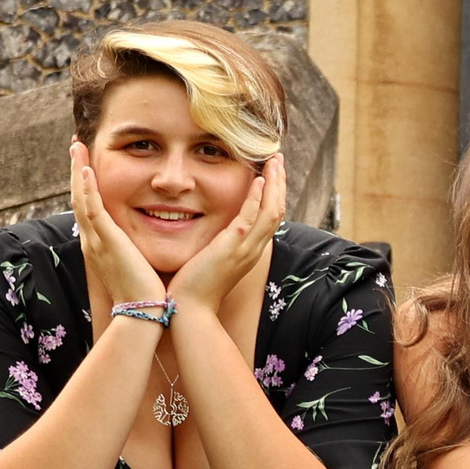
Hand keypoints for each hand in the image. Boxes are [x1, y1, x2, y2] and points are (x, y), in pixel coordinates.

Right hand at [69, 143, 165, 307]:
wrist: (143, 314)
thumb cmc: (147, 294)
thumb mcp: (139, 265)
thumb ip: (139, 250)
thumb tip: (150, 241)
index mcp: (101, 244)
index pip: (90, 207)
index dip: (86, 185)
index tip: (87, 164)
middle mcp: (94, 239)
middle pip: (79, 197)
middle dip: (78, 170)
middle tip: (76, 146)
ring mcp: (97, 240)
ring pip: (81, 197)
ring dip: (78, 170)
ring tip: (77, 146)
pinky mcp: (107, 241)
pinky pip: (93, 209)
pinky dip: (88, 188)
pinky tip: (86, 169)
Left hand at [168, 155, 285, 316]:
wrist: (189, 310)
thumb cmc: (193, 288)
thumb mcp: (210, 261)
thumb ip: (216, 244)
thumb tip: (211, 233)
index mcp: (249, 250)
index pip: (269, 217)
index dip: (273, 193)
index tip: (270, 173)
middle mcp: (254, 248)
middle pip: (278, 210)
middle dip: (280, 182)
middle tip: (278, 158)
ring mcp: (246, 248)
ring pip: (272, 210)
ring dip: (276, 183)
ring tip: (275, 160)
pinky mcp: (233, 247)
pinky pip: (253, 217)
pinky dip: (259, 197)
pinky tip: (260, 179)